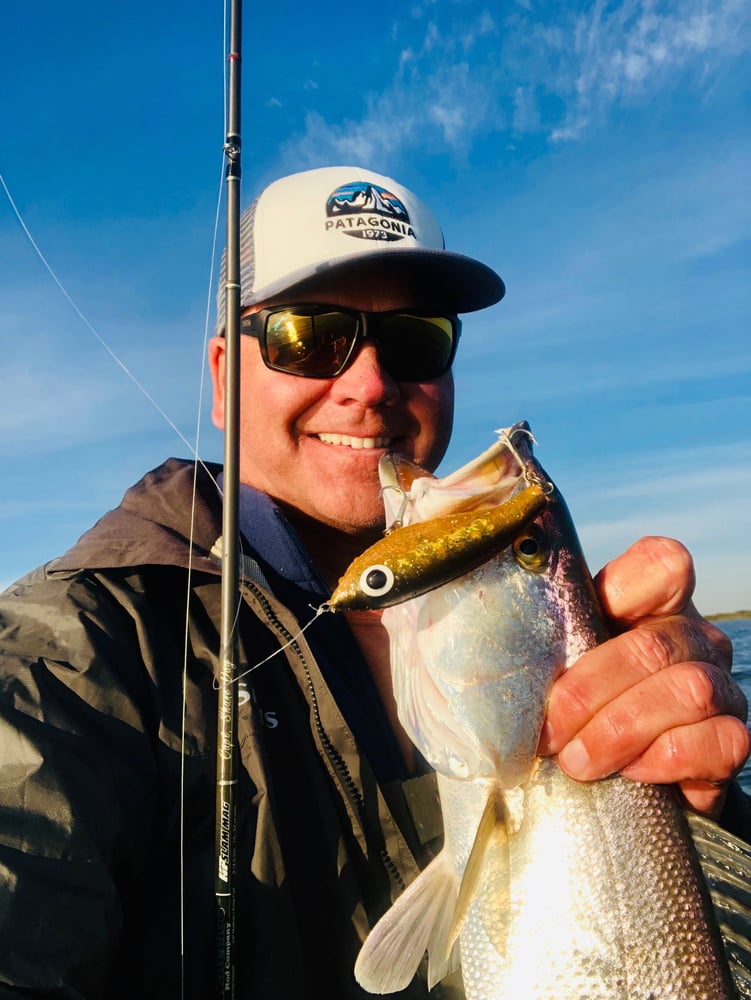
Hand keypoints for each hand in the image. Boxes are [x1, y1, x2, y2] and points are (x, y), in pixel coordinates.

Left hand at [538, 536, 749, 818]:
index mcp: (651, 604)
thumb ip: (539, 637)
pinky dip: (664, 759)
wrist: (612, 773)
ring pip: (689, 692)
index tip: (580, 620)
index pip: (663, 564)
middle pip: (655, 645)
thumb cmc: (576, 704)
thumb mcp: (552, 661)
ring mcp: (720, 687)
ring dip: (620, 731)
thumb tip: (486, 624)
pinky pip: (717, 742)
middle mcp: (693, 638)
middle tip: (550, 733)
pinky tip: (629, 772)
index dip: (629, 585)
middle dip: (591, 693)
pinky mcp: (730, 742)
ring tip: (577, 761)